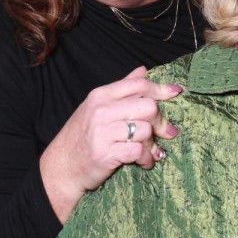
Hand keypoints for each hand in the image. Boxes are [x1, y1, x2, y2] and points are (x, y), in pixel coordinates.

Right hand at [39, 66, 181, 222]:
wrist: (61, 167)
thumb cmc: (81, 137)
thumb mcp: (96, 107)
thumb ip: (122, 89)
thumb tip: (144, 70)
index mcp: (100, 95)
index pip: (138, 85)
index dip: (161, 89)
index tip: (176, 93)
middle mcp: (101, 110)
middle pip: (148, 106)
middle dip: (160, 121)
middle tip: (164, 133)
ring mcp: (103, 132)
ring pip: (145, 130)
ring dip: (153, 144)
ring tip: (150, 151)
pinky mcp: (106, 154)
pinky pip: (139, 151)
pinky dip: (147, 159)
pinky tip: (145, 162)